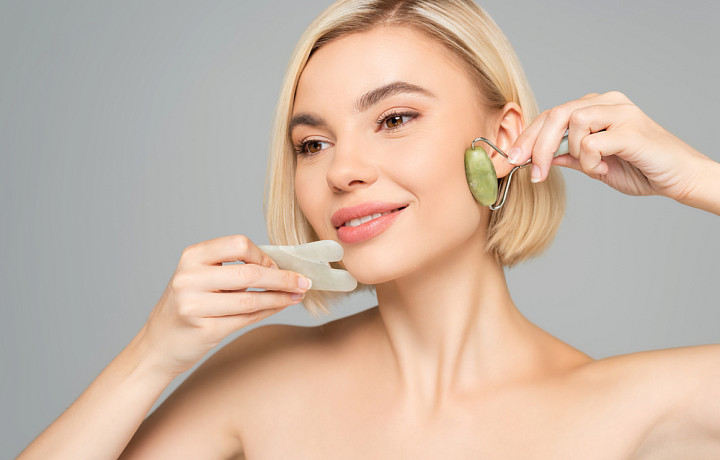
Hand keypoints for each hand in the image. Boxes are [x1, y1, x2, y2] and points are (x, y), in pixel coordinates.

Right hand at [137, 234, 311, 376]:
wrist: (158, 345)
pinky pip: (246, 318)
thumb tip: (281, 264)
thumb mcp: (200, 277)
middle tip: (304, 281)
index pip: (238, 244)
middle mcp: (189, 278)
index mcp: (192, 256)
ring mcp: (194, 304)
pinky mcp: (204, 329)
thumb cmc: (188, 306)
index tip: (279, 266)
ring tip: (298, 295)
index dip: (264, 255)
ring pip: (251, 298)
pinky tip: (280, 307)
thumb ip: (232, 267)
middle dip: (283, 278)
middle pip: (248, 273)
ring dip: (280, 298)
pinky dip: (268, 311)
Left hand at [507, 91, 710, 203]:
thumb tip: (539, 158)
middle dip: (535, 144)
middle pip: (556, 113)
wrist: (678, 178)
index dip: (528, 137)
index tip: (512, 159)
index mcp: (597, 106)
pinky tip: (605, 167)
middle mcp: (608, 102)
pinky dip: (590, 160)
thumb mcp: (595, 165)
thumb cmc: (640, 169)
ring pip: (573, 122)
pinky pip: (592, 142)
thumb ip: (570, 156)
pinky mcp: (630, 128)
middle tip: (529, 170)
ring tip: (594, 167)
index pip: (552, 115)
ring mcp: (621, 111)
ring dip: (573, 152)